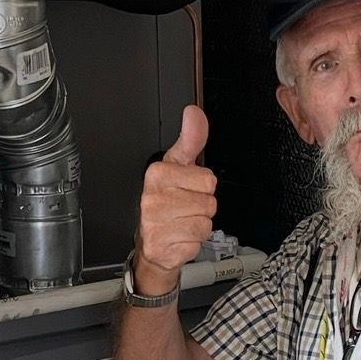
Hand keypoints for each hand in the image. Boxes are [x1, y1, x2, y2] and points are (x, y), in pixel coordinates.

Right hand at [135, 106, 216, 287]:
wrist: (152, 241)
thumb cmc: (166, 202)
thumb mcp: (178, 166)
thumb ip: (191, 140)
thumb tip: (193, 113)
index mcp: (158, 174)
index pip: (207, 180)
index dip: (202, 187)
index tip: (187, 188)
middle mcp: (153, 197)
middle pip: (209, 202)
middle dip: (202, 207)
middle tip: (185, 208)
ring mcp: (155, 223)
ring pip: (205, 222)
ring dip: (199, 224)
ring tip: (182, 221)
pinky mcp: (161, 245)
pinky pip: (197, 241)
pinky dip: (193, 241)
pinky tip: (179, 236)